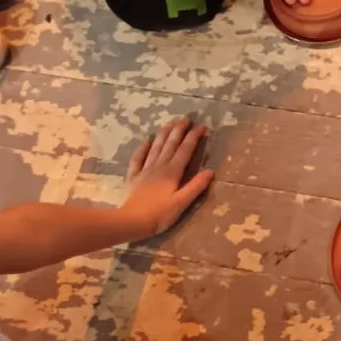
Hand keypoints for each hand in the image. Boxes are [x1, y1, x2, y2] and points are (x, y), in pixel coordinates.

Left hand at [120, 117, 212, 237]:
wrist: (130, 222)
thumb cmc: (159, 214)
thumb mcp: (181, 203)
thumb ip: (195, 186)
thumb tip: (210, 171)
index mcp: (172, 172)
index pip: (185, 150)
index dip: (193, 137)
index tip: (201, 126)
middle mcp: (159, 167)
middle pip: (170, 145)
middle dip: (179, 130)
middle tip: (185, 118)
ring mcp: (145, 171)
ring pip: (156, 148)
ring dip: (164, 135)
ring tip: (170, 123)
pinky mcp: (134, 177)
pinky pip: (138, 159)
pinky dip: (143, 148)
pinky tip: (146, 141)